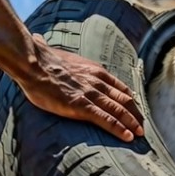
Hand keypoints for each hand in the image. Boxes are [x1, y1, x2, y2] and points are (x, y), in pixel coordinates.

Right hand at [18, 35, 145, 142]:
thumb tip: (38, 38)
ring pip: (119, 110)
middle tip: (142, 127)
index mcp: (94, 71)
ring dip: (132, 123)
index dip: (130, 101)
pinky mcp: (81, 106)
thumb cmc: (39, 59)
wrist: (32, 63)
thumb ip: (56, 53)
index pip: (120, 88)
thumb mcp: (56, 53)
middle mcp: (97, 82)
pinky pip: (105, 119)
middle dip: (135, 115)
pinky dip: (118, 128)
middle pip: (124, 100)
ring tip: (139, 135)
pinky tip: (127, 137)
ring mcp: (90, 94)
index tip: (136, 111)